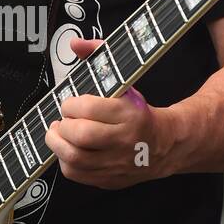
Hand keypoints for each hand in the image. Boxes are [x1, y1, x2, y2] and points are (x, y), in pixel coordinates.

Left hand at [43, 37, 175, 188]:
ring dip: (58, 144)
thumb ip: (99, 56)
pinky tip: (68, 150)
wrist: (166, 145)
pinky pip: (78, 175)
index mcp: (130, 113)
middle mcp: (125, 140)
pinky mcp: (110, 180)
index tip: (69, 103)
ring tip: (58, 134)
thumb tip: (75, 44)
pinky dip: (65, 162)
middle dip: (63, 126)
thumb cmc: (139, 111)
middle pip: (81, 135)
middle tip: (62, 120)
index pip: (89, 108)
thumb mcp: (125, 80)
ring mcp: (118, 163)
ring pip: (75, 159)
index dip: (71, 104)